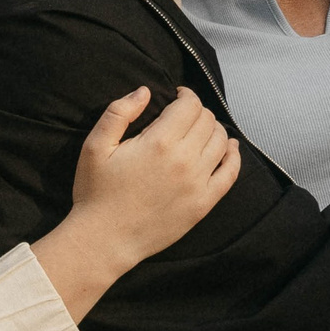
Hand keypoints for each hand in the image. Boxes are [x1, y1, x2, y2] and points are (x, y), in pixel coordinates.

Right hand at [37, 87, 241, 312]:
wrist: (104, 240)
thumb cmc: (95, 192)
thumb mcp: (96, 146)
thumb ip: (119, 112)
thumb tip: (145, 91)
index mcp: (159, 142)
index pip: (190, 105)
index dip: (186, 95)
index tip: (177, 96)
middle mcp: (184, 160)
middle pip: (207, 121)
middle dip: (197, 111)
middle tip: (183, 115)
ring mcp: (197, 183)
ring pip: (221, 142)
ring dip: (214, 129)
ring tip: (200, 130)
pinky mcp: (203, 204)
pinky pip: (230, 173)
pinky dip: (233, 156)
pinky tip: (229, 148)